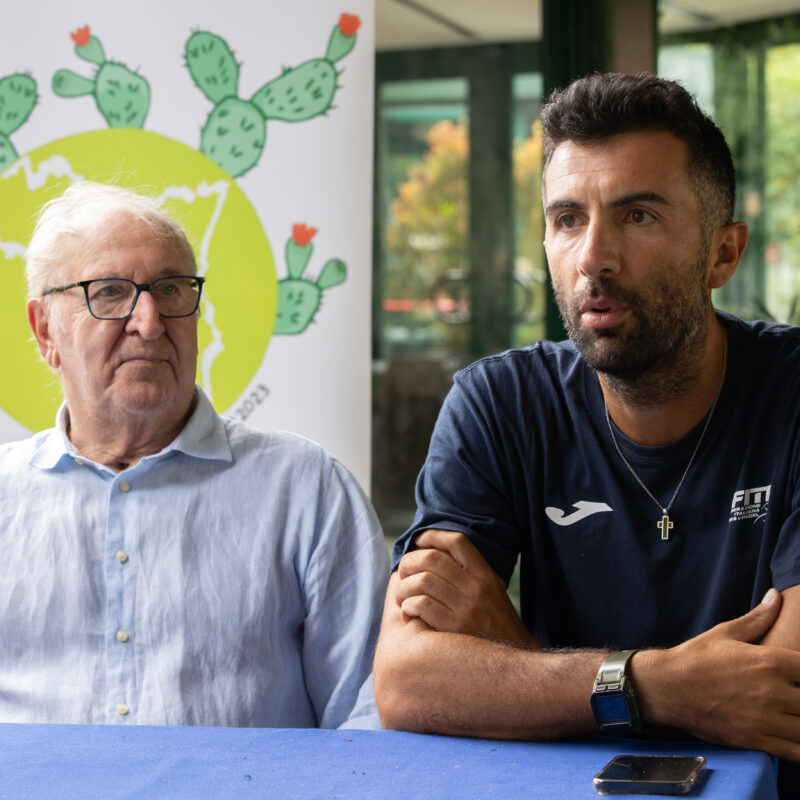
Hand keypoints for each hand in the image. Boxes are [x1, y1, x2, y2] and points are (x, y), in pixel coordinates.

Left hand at [394, 529, 537, 646]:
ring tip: (401, 596)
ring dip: (404, 587)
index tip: (418, 540)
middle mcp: (475, 587)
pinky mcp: (453, 628)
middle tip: (402, 572)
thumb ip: (471, 573)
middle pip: (432, 558)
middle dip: (409, 562)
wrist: (510, 662)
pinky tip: (408, 613)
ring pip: (422, 581)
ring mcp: (465, 607)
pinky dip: (408, 607)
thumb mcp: (493, 591)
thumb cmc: (496, 625)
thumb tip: (437, 555)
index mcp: (485, 575)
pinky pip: (421, 606)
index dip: (433, 535)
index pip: (457, 542)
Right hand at [636, 589, 799, 760]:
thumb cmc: (696, 657)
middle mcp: (771, 690)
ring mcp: (764, 718)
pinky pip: (795, 752)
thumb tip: (777, 596)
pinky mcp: (755, 740)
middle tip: (795, 696)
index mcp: (769, 661)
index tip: (798, 676)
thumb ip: (758, 618)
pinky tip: (793, 737)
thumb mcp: (726, 633)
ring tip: (794, 714)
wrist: (666, 687)